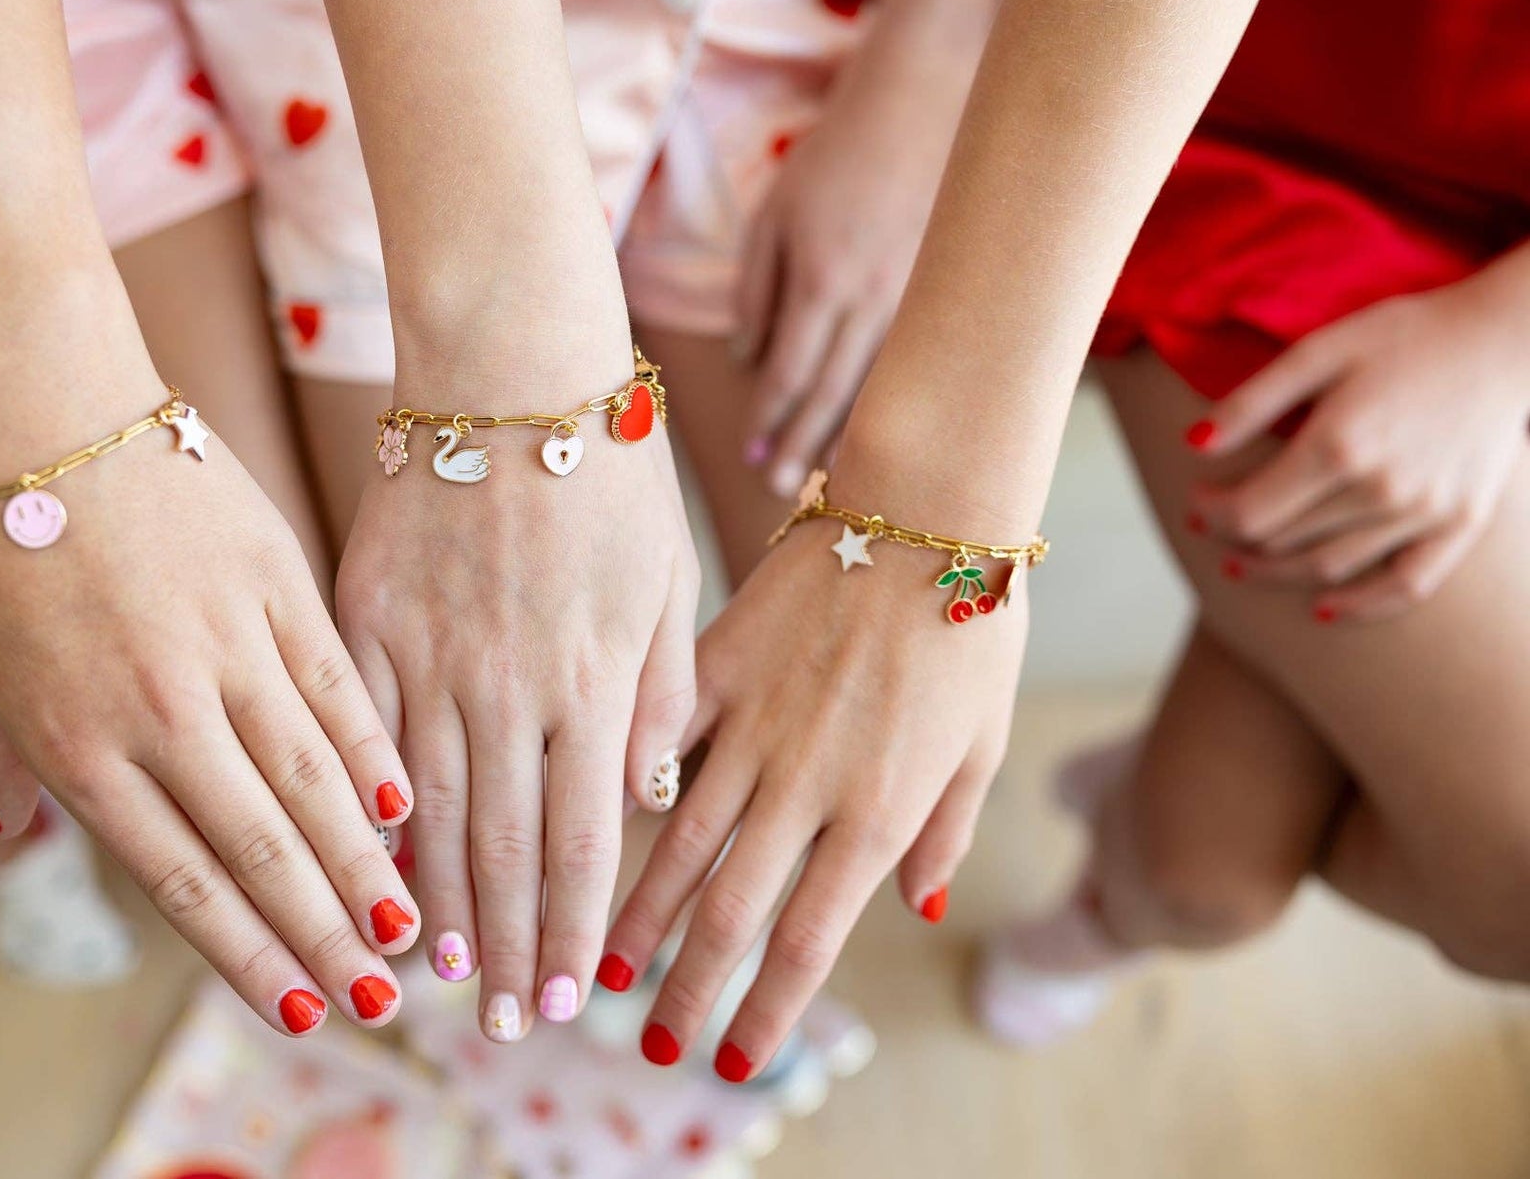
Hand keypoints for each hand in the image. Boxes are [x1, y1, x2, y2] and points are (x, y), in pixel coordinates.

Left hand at [0, 367, 417, 1037]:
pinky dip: (373, 750)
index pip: (182, 879)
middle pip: (263, 847)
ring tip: (413, 927)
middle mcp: (162, 713)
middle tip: (383, 999)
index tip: (300, 1008)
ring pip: (314, 778)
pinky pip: (338, 684)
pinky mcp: (276, 581)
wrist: (29, 398)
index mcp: (79, 745)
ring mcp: (228, 646)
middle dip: (328, 935)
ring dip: (366, 864)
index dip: (248, 953)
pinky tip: (406, 804)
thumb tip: (16, 825)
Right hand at [336, 338, 699, 1041]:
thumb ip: (662, 696)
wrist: (509, 364)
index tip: (564, 996)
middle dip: (505, 944)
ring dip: (432, 902)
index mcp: (597, 679)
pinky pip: (361, 734)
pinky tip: (363, 863)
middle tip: (498, 1023)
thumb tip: (647, 800)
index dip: (571, 927)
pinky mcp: (366, 616)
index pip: (583, 838)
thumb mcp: (670, 581)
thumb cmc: (607, 469)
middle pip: (501, 846)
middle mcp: (510, 685)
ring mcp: (428, 653)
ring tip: (431, 974)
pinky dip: (364, 808)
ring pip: (426, 809)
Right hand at [602, 492, 1023, 1078]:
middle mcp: (804, 782)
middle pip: (727, 911)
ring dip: (635, 915)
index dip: (764, 1011)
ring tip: (601, 966)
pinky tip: (587, 831)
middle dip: (685, 990)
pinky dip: (625, 793)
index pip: (807, 942)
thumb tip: (917, 906)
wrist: (926, 505)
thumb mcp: (980, 739)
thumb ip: (943, 829)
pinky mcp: (713, 663)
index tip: (734, 1062)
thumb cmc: (970, 622)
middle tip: (649, 1046)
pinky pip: (656, 742)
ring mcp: (750, 722)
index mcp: (877, 809)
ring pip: (674, 842)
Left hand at [735, 48, 972, 498]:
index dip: (768, 421)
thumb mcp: (775, 212)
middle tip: (780, 494)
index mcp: (824, 278)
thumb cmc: (839, 153)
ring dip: (852, 440)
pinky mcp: (952, 292)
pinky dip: (895, 403)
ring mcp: (921, 298)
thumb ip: (757, 290)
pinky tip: (882, 432)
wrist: (930, 97)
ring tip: (826, 484)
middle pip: (835, 397)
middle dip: (803, 448)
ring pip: (883, 388)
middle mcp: (875, 299)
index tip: (748, 458)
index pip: (791, 373)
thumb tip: (750, 362)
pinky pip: (917, 363)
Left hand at [1187, 261, 1529, 622]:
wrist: (1506, 338)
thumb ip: (1253, 402)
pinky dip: (1361, 606)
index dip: (1212, 513)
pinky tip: (1323, 609)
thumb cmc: (1405, 335)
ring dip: (1278, 574)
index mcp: (1338, 444)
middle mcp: (1380, 489)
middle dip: (1236, 540)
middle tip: (1214, 528)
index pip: (1249, 512)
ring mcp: (1425, 512)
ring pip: (1330, 568)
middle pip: (1283, 542)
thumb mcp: (1320, 350)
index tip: (1196, 501)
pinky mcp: (1462, 524)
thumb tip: (1193, 447)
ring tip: (1247, 566)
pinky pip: (1406, 586)